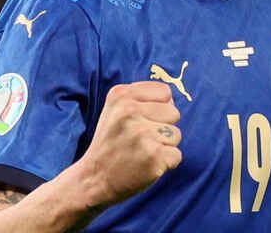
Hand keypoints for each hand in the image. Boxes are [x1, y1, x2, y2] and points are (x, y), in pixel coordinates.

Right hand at [77, 81, 181, 205]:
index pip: (164, 92)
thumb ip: (141, 98)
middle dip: (163, 128)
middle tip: (140, 141)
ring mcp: (142, 133)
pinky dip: (166, 164)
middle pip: (173, 113)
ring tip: (141, 152)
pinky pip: (176, 155)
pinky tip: (146, 165)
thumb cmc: (111, 143)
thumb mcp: (115, 110)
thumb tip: (171, 99)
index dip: (159, 108)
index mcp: (121, 95)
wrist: (94, 179)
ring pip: (176, 134)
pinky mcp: (153, 155)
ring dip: (164, 146)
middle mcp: (130, 111)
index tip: (143, 121)